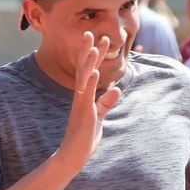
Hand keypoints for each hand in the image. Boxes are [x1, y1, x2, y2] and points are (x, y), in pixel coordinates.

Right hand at [57, 33, 121, 172]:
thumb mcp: (99, 118)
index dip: (95, 56)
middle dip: (89, 51)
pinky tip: (97, 71)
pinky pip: (87, 95)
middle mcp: (80, 96)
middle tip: (92, 32)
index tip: (101, 40)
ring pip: (84, 79)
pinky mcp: (84, 113)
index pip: (90, 71)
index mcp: (84, 96)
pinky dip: (92, 83)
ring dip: (89, 62)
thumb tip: (116, 90)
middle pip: (84, 69)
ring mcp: (81, 104)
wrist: (73, 156)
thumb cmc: (84, 139)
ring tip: (94, 46)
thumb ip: (106, 104)